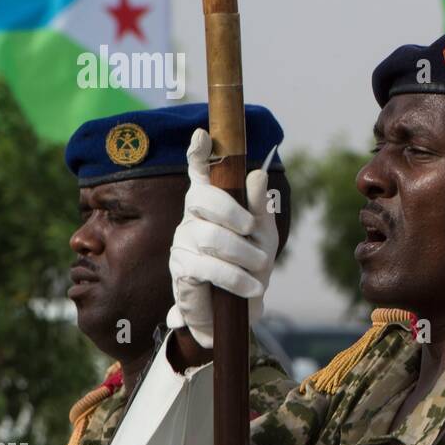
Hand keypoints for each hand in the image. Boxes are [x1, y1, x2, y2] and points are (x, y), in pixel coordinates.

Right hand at [167, 129, 278, 348]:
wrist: (238, 310)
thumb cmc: (250, 265)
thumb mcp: (263, 235)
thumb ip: (258, 206)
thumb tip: (256, 172)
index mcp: (212, 201)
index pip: (200, 171)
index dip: (199, 153)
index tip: (203, 134)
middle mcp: (192, 216)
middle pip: (204, 199)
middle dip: (234, 214)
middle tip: (253, 232)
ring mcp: (183, 241)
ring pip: (213, 237)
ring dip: (245, 254)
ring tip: (260, 269)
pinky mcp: (181, 268)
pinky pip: (209, 266)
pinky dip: (237, 278)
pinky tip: (252, 287)